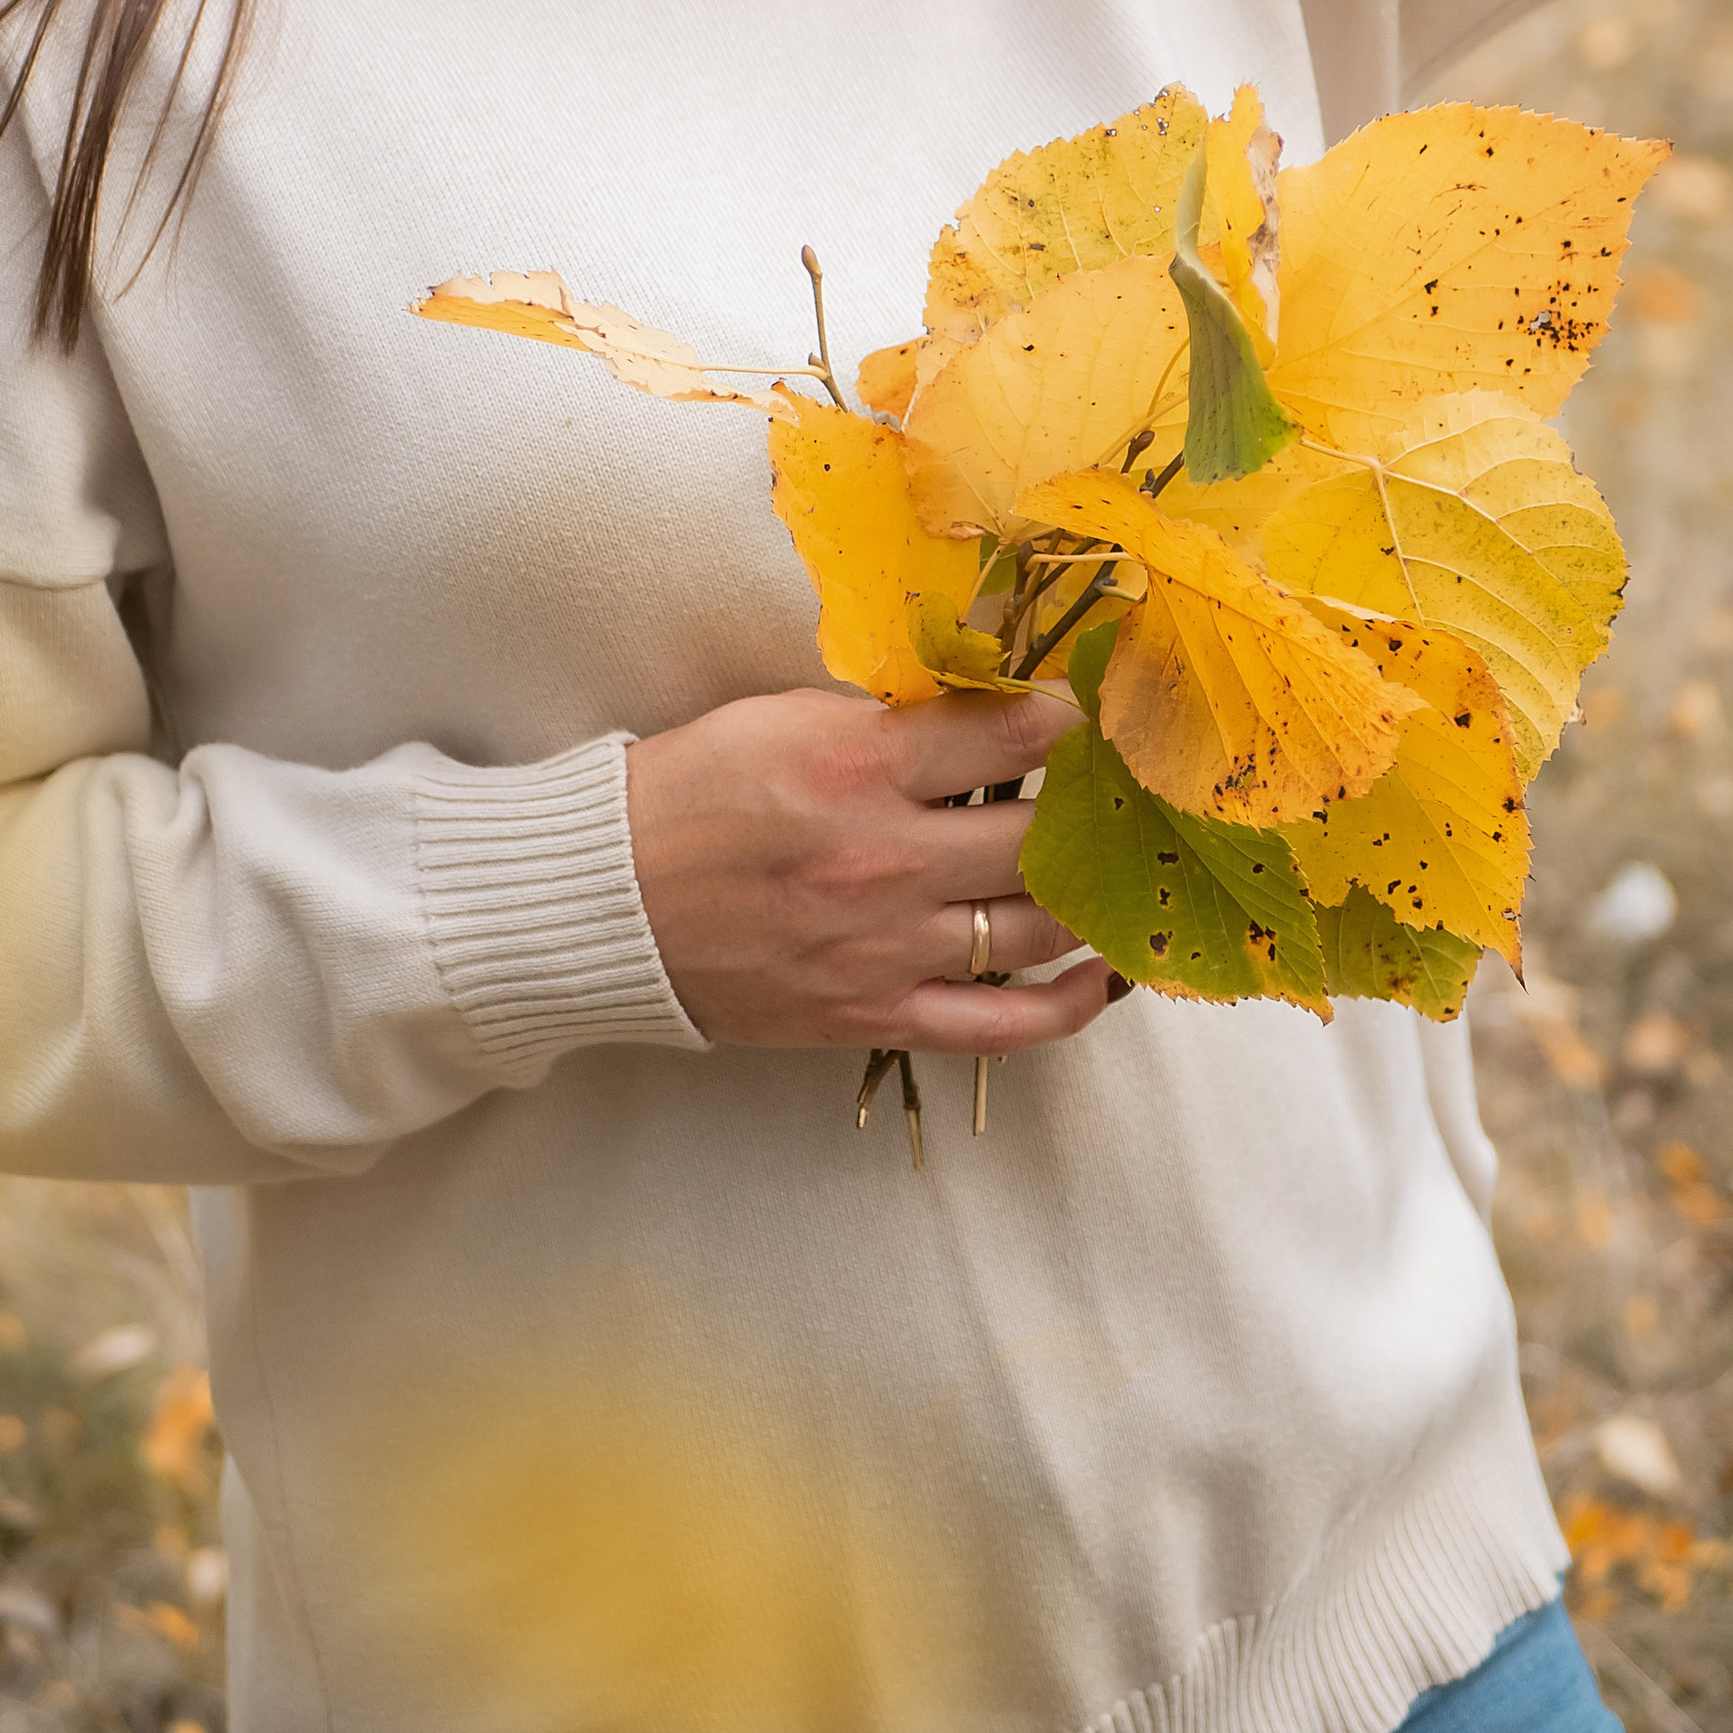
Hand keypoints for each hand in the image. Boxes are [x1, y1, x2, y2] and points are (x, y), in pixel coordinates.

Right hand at [623, 682, 1112, 1052]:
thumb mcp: (781, 716)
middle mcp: (887, 859)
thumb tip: (979, 707)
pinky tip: (1105, 972)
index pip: (1009, 733)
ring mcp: (888, 947)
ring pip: (1039, 925)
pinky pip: (1005, 1026)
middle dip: (1096, 805)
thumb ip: (885, 718)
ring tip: (1123, 864)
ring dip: (1093, 894)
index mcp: (858, 766)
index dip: (1072, 717)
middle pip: (1041, 833)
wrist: (605, 904)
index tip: (1101, 706)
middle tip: (1127, 786)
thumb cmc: (688, 793)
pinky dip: (1070, 1004)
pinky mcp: (877, 1014)